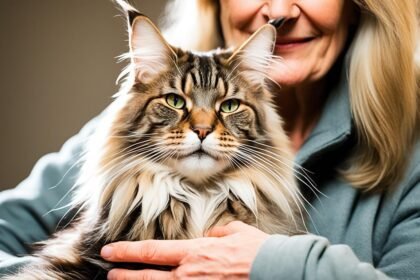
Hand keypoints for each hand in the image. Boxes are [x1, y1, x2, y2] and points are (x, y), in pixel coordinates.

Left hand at [101, 221, 269, 278]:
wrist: (275, 271)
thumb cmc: (256, 251)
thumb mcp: (235, 231)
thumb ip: (217, 232)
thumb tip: (209, 236)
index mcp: (194, 252)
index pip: (152, 251)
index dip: (127, 252)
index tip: (110, 250)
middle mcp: (188, 274)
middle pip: (147, 276)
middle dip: (124, 274)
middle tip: (108, 272)